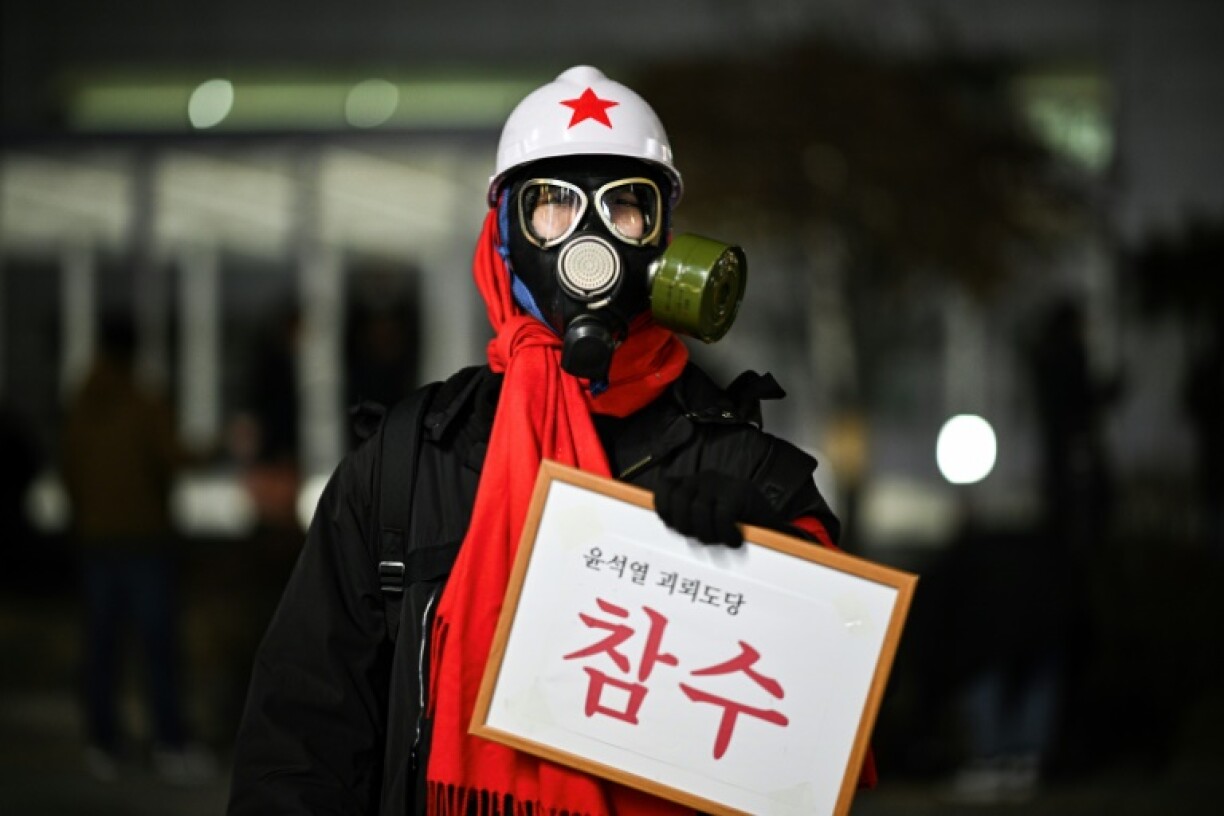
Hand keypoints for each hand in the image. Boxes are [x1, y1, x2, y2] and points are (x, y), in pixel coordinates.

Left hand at [654, 472, 779, 547]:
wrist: (775, 528)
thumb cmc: (735, 527)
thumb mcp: (705, 519)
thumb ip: (685, 517)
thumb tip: (667, 523)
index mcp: (693, 483)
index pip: (664, 488)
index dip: (666, 511)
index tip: (678, 528)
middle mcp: (705, 478)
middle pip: (678, 500)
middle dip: (686, 527)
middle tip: (704, 539)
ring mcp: (722, 483)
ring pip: (698, 510)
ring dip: (707, 534)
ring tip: (721, 541)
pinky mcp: (739, 492)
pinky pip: (722, 516)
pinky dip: (726, 534)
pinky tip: (735, 540)